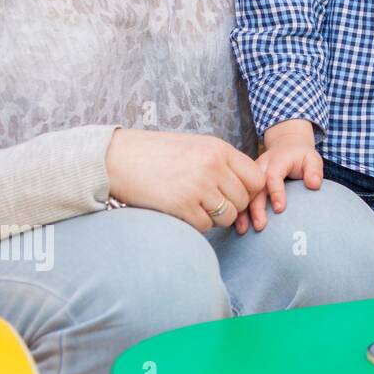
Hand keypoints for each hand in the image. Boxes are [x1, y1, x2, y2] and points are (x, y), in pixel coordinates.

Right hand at [104, 129, 264, 231]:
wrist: (118, 158)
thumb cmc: (158, 154)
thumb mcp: (197, 147)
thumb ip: (223, 163)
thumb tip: (250, 186)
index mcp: (219, 149)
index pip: (256, 178)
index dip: (249, 191)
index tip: (234, 194)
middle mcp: (213, 166)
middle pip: (243, 200)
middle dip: (231, 207)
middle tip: (211, 203)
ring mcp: (198, 186)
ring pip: (228, 216)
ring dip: (216, 218)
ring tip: (197, 207)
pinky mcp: (182, 206)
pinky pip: (206, 225)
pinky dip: (198, 224)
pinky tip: (183, 212)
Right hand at [236, 119, 322, 233]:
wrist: (286, 146)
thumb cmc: (300, 156)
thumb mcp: (312, 158)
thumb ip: (314, 171)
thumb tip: (314, 185)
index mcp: (276, 161)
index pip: (273, 176)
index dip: (276, 192)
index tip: (280, 209)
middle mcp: (260, 167)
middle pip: (255, 187)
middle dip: (256, 208)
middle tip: (260, 226)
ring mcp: (250, 175)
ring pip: (243, 193)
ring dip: (242, 212)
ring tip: (243, 230)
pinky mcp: (245, 183)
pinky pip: (239, 196)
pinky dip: (237, 211)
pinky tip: (235, 226)